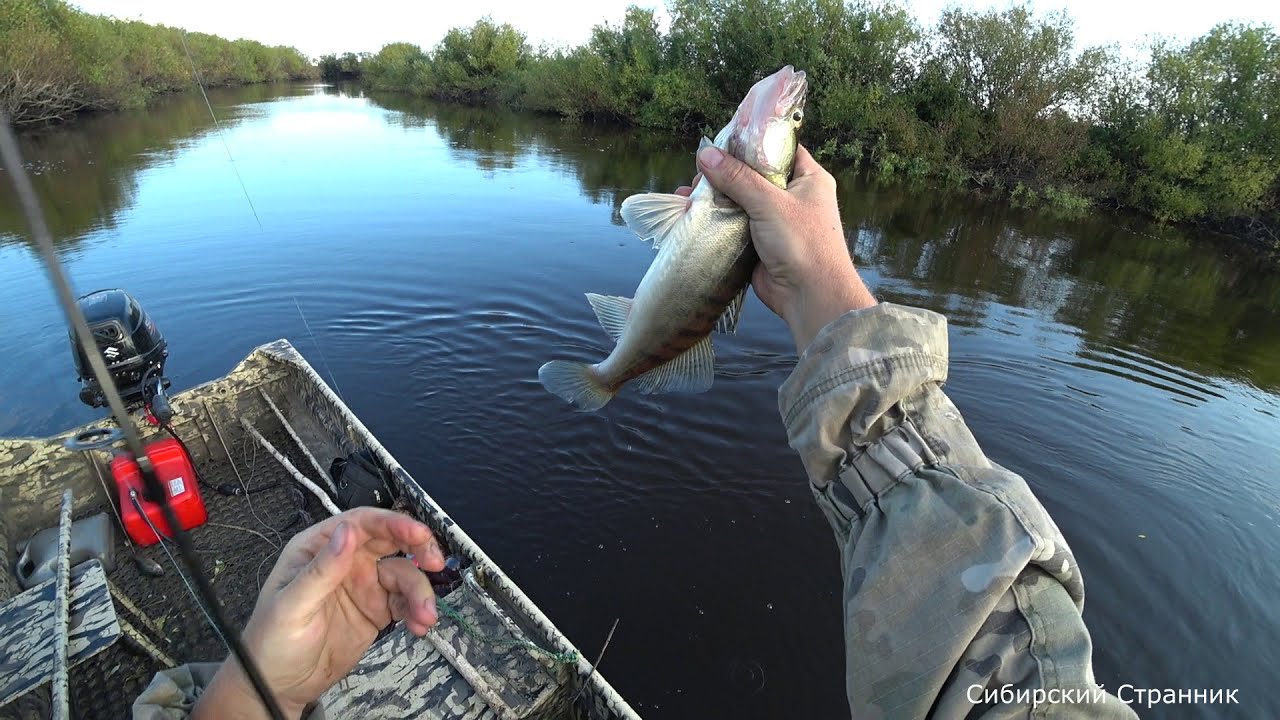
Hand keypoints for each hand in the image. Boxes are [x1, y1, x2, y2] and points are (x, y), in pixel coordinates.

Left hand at [194, 508, 445, 719]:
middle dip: (418, 549)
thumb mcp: (291, 606)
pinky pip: (405, 602)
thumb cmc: (271, 642)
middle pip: (390, 542)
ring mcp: (363, 585)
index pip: (361, 524)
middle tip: (434, 562)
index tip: (418, 534)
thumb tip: (348, 531)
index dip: (392, 524)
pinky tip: (419, 626)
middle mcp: (345, 561)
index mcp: (319, 548)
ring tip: (426, 616)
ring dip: (420, 592)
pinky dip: (417, 611)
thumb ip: (322, 570)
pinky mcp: (376, 610)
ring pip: (403, 575)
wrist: (279, 686)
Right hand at [681, 144, 876, 351]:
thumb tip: (706, 155)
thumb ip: (737, 178)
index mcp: (808, 178)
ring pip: (741, 201)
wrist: (810, 296)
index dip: (751, 142)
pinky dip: (716, 221)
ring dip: (716, 198)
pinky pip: (734, 225)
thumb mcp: (769, 203)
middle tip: (699, 174)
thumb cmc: (802, 243)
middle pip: (753, 175)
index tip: (721, 141)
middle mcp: (794, 197)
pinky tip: (692, 215)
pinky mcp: (760, 243)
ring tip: (688, 193)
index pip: (779, 149)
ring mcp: (776, 221)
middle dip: (724, 174)